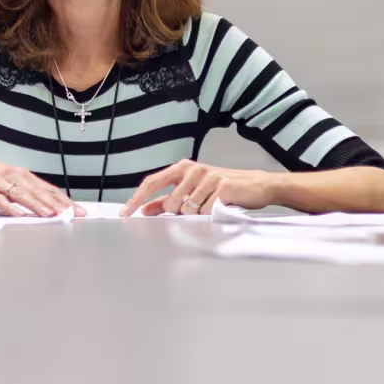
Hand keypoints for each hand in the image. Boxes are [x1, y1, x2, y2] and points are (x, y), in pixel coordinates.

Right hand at [0, 146, 74, 217]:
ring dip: (38, 205)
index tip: (77, 209)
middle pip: (39, 191)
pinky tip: (19, 214)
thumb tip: (38, 204)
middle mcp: (12, 175)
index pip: (47, 188)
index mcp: (19, 174)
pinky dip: (10, 207)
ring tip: (52, 214)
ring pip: (23, 194)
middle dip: (58, 203)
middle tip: (72, 214)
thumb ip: (19, 190)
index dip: (63, 199)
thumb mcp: (3, 177)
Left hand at [121, 161, 276, 216]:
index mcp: (183, 168)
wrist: (258, 186)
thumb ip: (167, 200)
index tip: (125, 213)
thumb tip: (145, 209)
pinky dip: (211, 215)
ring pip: (188, 210)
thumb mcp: (194, 192)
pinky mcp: (221, 187)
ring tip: (212, 205)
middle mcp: (193, 170)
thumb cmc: (224, 189)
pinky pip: (206, 212)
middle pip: (171, 203)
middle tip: (198, 208)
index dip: (137, 199)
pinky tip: (221, 206)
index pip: (152, 182)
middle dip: (180, 213)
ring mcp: (207, 177)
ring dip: (198, 214)